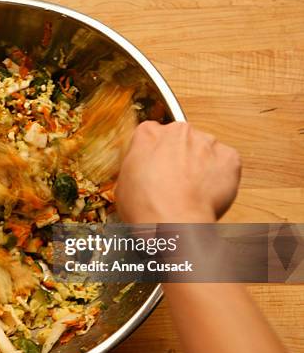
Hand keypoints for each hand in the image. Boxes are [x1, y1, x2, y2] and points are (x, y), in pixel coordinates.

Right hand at [116, 121, 240, 222]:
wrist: (173, 221)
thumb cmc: (145, 205)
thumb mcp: (123, 180)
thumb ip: (137, 163)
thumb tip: (142, 168)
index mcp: (148, 134)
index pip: (153, 133)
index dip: (155, 152)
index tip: (157, 166)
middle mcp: (178, 131)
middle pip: (181, 138)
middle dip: (180, 156)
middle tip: (175, 181)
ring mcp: (206, 142)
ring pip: (205, 149)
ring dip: (201, 164)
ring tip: (193, 191)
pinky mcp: (229, 157)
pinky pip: (226, 162)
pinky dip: (221, 175)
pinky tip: (208, 192)